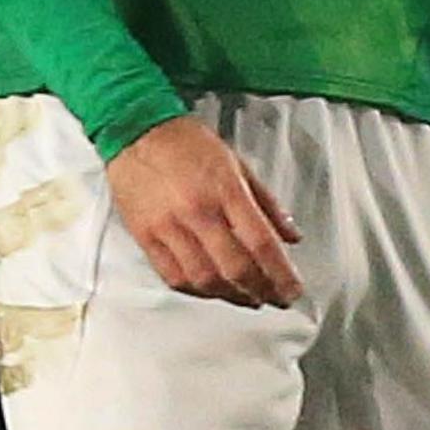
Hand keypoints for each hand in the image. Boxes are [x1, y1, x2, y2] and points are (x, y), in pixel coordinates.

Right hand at [107, 116, 304, 306]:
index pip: (261, 244)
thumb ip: (268, 203)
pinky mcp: (146, 237)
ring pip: (204, 279)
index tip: (292, 289)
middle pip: (235, 268)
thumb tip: (291, 234)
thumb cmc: (187, 144)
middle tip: (275, 298)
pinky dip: (198, 290)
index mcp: (226, 192)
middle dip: (262, 291)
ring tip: (249, 298)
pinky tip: (213, 291)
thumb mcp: (238, 164)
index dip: (281, 274)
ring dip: (232, 296)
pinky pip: (174, 276)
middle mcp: (197, 213)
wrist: (136, 131)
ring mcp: (168, 228)